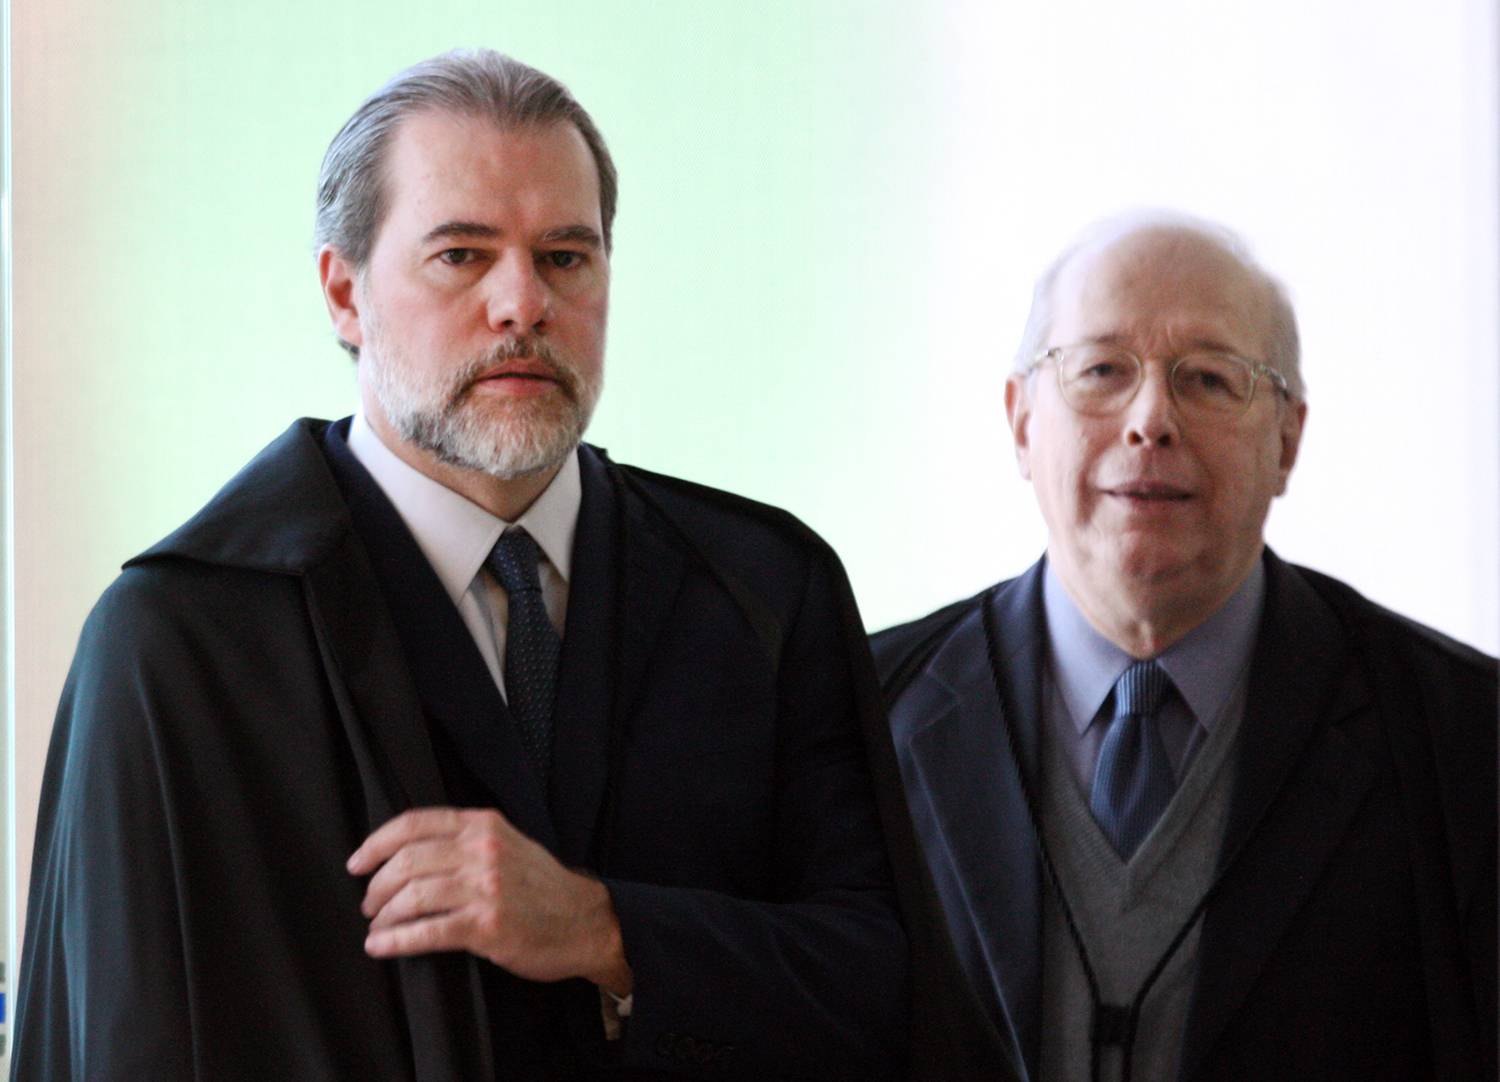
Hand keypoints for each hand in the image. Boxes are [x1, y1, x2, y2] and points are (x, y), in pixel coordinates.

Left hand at [346, 807, 632, 995]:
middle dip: (377, 886)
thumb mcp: (508, 844)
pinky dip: (395, 941)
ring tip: (378, 927)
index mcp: (484, 824)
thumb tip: (408, 851)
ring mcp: (486, 888)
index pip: (414, 823)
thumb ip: (467, 839)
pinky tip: (380, 947)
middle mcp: (483, 850)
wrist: (586, 921)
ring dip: (384, 915)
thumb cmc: (542, 887)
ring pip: (412, 896)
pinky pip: (428, 932)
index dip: (376, 843)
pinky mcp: (487, 926)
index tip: (357, 863)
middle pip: (407, 861)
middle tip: (370, 905)